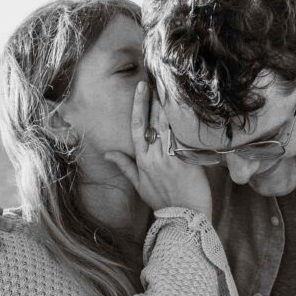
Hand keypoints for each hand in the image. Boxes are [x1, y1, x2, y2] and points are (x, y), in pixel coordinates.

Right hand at [105, 82, 211, 220]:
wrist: (184, 218)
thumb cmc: (163, 202)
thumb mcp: (139, 185)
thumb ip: (125, 166)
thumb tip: (107, 154)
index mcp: (142, 161)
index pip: (138, 127)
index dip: (139, 105)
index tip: (142, 87)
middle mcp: (154, 157)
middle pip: (154, 121)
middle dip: (156, 99)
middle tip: (161, 77)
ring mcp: (171, 159)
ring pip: (169, 127)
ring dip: (170, 106)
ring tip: (172, 87)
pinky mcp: (187, 162)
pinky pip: (184, 138)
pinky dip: (184, 124)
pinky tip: (187, 109)